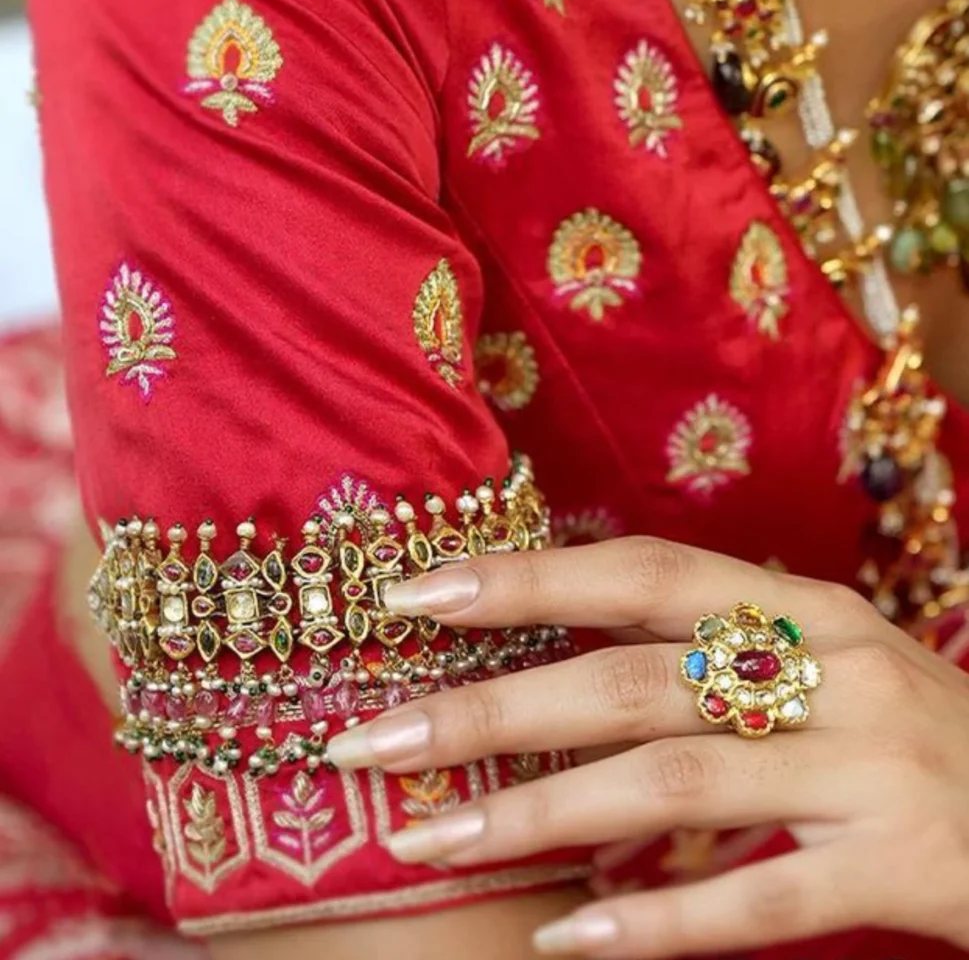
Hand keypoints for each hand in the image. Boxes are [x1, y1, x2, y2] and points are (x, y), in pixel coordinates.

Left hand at [326, 538, 968, 957]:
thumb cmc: (909, 730)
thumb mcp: (818, 663)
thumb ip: (709, 658)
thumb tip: (560, 679)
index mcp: (802, 608)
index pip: (639, 572)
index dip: (525, 578)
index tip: (412, 595)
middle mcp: (832, 669)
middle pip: (629, 679)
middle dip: (489, 710)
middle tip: (370, 740)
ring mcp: (871, 765)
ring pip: (675, 782)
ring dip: (539, 817)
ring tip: (430, 844)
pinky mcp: (908, 867)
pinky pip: (760, 902)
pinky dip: (656, 923)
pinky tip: (566, 940)